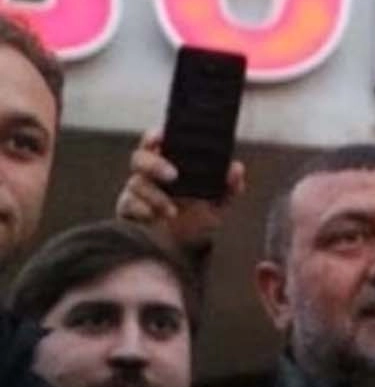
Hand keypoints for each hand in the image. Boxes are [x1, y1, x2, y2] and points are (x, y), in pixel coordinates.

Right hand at [116, 129, 246, 250]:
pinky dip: (141, 209)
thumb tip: (236, 168)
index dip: (156, 136)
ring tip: (172, 212)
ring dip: (155, 196)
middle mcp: (149, 175)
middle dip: (155, 164)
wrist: (183, 250)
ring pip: (136, 183)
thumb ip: (229, 186)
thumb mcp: (218, 204)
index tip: (163, 136)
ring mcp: (136, 192)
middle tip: (173, 176)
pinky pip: (127, 203)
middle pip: (140, 158)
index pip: (157, 142)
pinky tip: (153, 217)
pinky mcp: (126, 210)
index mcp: (170, 164)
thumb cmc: (198, 219)